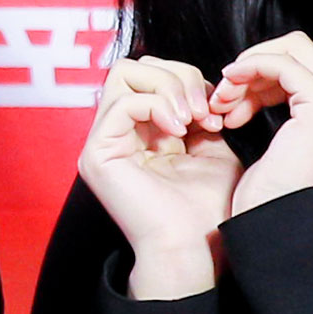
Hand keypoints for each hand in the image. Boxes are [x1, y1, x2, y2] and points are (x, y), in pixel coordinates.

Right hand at [78, 57, 240, 298]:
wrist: (195, 247)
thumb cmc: (205, 208)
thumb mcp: (210, 147)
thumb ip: (199, 114)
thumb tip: (200, 88)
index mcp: (138, 133)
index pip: (151, 75)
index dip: (187, 81)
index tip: (215, 113)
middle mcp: (114, 134)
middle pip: (133, 66)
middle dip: (178, 77)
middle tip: (204, 112)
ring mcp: (101, 142)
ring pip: (124, 73)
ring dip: (169, 88)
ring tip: (192, 120)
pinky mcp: (97, 153)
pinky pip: (124, 102)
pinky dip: (158, 106)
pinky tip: (179, 131)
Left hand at [209, 31, 312, 218]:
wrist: (280, 230)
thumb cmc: (276, 199)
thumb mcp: (289, 144)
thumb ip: (292, 109)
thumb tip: (263, 76)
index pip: (307, 70)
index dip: (262, 80)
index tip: (230, 106)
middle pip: (301, 52)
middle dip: (254, 70)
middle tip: (222, 100)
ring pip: (292, 51)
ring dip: (247, 73)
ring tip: (221, 105)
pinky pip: (282, 64)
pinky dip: (249, 70)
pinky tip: (228, 94)